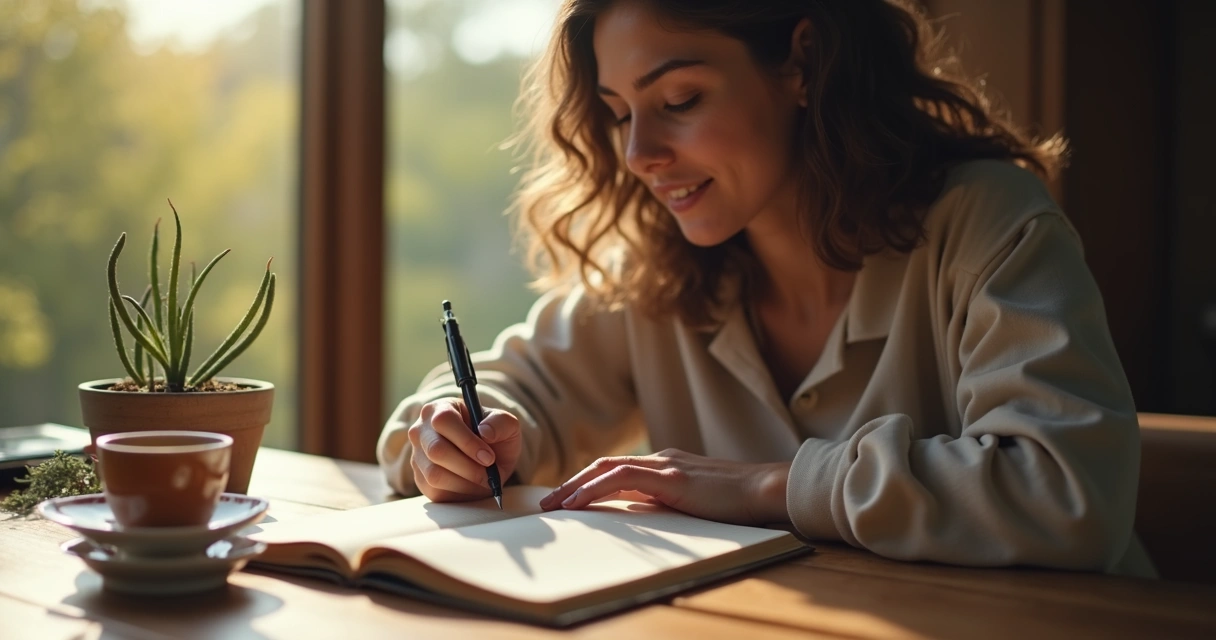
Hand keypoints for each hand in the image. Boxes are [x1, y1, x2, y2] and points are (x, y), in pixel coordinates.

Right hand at [407, 398, 521, 501]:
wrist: (490, 461)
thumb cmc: (495, 437)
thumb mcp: (507, 425)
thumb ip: (501, 423)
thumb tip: (485, 432)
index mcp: (440, 409)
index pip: (444, 421)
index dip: (467, 441)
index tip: (488, 457)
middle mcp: (421, 430)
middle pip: (437, 450)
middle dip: (468, 466)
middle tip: (488, 473)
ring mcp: (417, 455)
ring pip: (434, 473)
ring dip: (465, 481)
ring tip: (483, 479)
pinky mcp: (420, 479)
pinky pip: (435, 490)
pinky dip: (459, 492)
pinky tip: (471, 484)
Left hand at [539, 448, 791, 525]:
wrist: (766, 489)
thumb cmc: (738, 502)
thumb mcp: (695, 503)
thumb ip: (669, 503)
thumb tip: (640, 515)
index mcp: (667, 465)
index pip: (617, 469)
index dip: (588, 482)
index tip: (566, 499)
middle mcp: (661, 459)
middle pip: (605, 465)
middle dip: (573, 483)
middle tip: (548, 502)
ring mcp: (665, 465)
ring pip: (607, 468)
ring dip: (575, 486)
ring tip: (554, 505)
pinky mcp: (671, 477)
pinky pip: (622, 478)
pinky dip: (595, 489)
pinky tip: (578, 502)